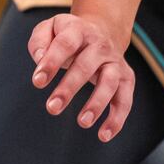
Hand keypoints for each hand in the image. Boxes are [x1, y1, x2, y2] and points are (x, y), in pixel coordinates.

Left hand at [28, 12, 134, 141]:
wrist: (102, 30)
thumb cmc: (67, 35)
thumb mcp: (50, 29)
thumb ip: (39, 41)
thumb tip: (40, 59)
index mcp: (78, 30)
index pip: (65, 43)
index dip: (52, 62)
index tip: (37, 81)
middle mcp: (100, 44)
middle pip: (86, 65)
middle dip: (69, 88)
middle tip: (52, 108)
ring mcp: (115, 61)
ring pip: (110, 82)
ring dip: (97, 103)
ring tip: (82, 122)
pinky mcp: (126, 78)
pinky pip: (125, 100)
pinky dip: (117, 118)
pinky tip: (104, 135)